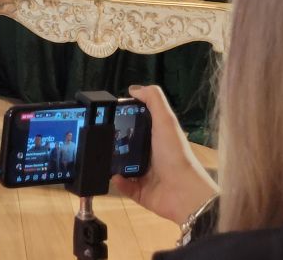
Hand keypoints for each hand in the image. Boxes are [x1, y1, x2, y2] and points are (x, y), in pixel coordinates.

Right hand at [111, 85, 217, 225]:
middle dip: (113, 141)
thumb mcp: (166, 120)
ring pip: (122, 166)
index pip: (137, 124)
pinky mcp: (141, 193)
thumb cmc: (175, 153)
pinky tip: (114, 176)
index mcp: (157, 138)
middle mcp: (151, 155)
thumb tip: (133, 89)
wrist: (184, 192)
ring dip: (112, 162)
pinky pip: (124, 186)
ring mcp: (146, 175)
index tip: (107, 114)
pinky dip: (117, 181)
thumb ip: (153, 100)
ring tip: (100, 156)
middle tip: (98, 136)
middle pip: (127, 145)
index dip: (124, 118)